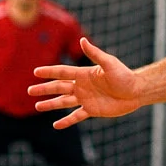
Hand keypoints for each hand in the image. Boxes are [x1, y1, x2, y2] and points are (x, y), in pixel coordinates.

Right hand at [27, 37, 143, 128]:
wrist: (136, 91)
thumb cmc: (125, 75)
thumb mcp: (109, 63)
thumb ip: (95, 54)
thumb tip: (82, 40)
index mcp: (84, 74)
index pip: (62, 72)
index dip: (49, 72)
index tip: (35, 72)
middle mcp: (82, 86)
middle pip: (59, 87)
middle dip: (44, 89)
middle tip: (30, 90)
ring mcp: (85, 99)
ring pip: (63, 102)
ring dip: (50, 104)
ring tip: (37, 106)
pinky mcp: (92, 110)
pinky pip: (76, 116)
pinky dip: (66, 121)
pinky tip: (56, 125)